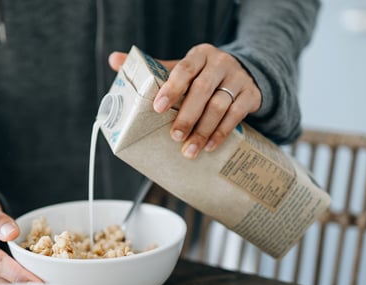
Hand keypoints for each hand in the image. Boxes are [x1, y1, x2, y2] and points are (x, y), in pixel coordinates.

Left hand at [108, 44, 260, 158]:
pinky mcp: (251, 94)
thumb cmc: (202, 75)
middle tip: (174, 136)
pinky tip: (210, 147)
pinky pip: (236, 116)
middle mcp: (220, 63)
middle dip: (187, 116)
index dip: (171, 88)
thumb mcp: (180, 68)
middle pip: (202, 90)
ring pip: (219, 106)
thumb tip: (114, 60)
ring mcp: (238, 79)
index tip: (157, 108)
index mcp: (199, 55)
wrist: (242, 73)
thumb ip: (152, 68)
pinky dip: (221, 133)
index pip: (184, 68)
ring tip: (188, 150)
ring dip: (203, 131)